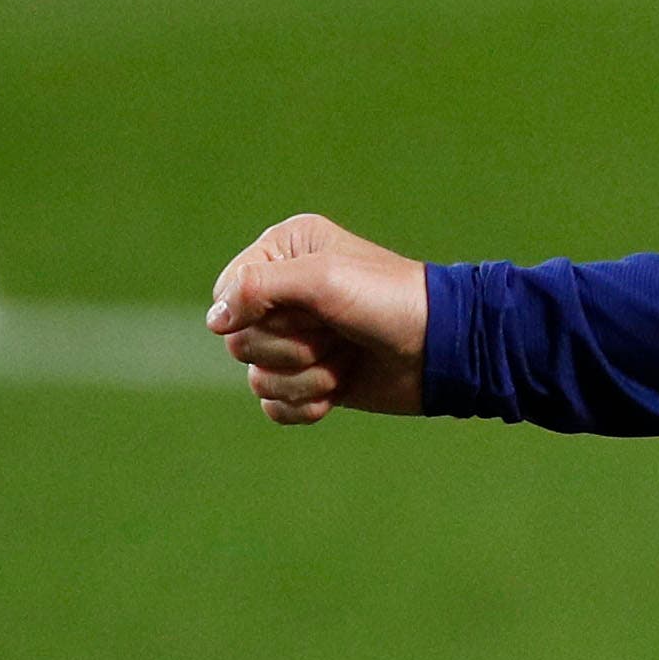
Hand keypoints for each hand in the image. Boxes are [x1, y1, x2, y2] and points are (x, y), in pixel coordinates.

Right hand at [209, 214, 427, 424]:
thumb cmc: (389, 302)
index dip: (258, 314)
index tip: (306, 309)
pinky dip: (306, 405)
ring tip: (347, 360)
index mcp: (283, 254)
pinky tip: (340, 390)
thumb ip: (256, 287)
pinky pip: (274, 406)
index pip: (227, 294)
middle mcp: (284, 295)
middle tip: (338, 333)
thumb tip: (214, 322)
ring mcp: (298, 341)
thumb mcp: (321, 279)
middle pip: (240, 341)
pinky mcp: (311, 380)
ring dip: (307, 377)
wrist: (443, 351)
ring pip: (257, 377)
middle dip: (293, 347)